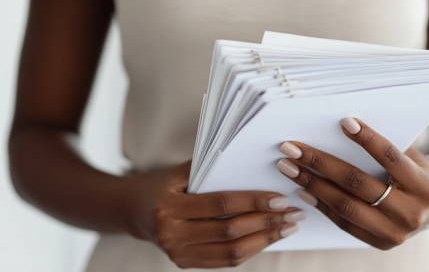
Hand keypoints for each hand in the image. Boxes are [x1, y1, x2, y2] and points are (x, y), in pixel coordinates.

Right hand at [125, 161, 303, 268]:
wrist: (134, 210)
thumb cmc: (163, 184)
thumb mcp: (181, 171)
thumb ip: (212, 169)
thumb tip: (256, 167)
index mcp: (169, 207)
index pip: (220, 204)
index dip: (253, 202)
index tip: (280, 198)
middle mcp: (172, 234)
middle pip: (230, 231)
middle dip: (267, 222)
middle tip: (293, 213)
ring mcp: (177, 254)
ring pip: (231, 252)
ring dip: (265, 240)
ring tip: (288, 228)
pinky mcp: (184, 264)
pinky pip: (225, 261)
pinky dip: (251, 250)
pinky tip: (268, 238)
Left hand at [276, 118, 428, 249]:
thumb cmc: (416, 171)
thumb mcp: (411, 155)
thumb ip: (384, 145)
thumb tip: (342, 126)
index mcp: (424, 186)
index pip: (391, 158)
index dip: (368, 139)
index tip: (344, 122)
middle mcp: (411, 213)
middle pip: (358, 184)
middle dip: (320, 163)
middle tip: (291, 148)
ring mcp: (394, 233)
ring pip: (345, 206)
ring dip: (311, 184)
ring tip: (288, 167)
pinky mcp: (379, 243)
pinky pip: (344, 223)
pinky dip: (321, 204)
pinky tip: (302, 189)